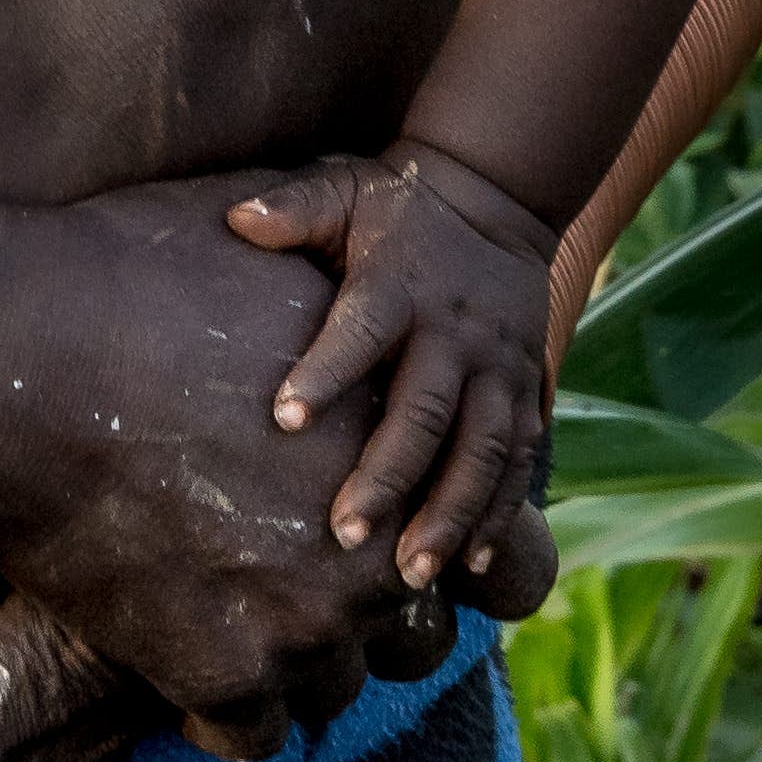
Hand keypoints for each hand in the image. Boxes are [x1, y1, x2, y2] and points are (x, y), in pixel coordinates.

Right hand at [0, 177, 543, 724]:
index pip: (469, 540)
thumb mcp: (268, 257)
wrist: (7, 360)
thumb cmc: (128, 284)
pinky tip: (189, 661)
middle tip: (286, 573)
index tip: (353, 525)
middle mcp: (372, 549)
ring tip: (232, 616)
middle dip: (352, 602)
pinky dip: (224, 708)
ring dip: (292, 658)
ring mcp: (303, 623)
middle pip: (409, 630)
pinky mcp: (223, 675)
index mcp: (397, 448)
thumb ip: (334, 297)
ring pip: (334, 686)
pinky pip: (254, 733)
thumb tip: (351, 290)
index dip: (410, 532)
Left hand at [223, 141, 555, 587]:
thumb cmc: (399, 207)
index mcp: (398, 286)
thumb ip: (294, 209)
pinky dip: (502, 513)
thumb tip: (236, 219)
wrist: (496, 200)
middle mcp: (453, 333)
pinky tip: (474, 563)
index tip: (284, 420)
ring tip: (410, 572)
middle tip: (345, 534)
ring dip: (449, 514)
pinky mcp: (526, 390)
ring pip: (480, 451)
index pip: (358, 333)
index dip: (324, 373)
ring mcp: (497, 367)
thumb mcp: (346, 190)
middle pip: (424, 413)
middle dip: (387, 477)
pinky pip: (519, 460)